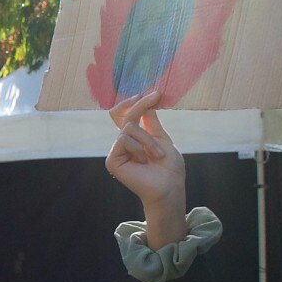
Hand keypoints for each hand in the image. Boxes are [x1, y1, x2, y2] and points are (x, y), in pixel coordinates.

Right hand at [106, 89, 187, 220]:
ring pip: (129, 128)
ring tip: (157, 155)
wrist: (169, 186)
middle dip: (141, 105)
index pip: (125, 115)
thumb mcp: (163, 139)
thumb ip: (152, 123)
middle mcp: (123, 144)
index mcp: (134, 139)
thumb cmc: (169, 168)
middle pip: (125, 116)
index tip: (152, 94)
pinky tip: (144, 161)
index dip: (132, 103)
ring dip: (147, 140)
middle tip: (155, 96)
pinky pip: (123, 140)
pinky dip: (138, 148)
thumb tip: (147, 104)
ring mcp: (116, 152)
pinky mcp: (112, 160)